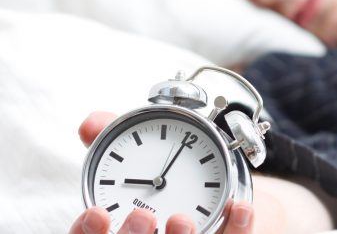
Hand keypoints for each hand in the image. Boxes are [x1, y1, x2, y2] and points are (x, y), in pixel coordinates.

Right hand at [72, 112, 255, 233]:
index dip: (87, 233)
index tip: (97, 212)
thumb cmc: (163, 178)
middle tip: (143, 215)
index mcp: (117, 228)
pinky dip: (237, 226)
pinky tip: (239, 206)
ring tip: (182, 217)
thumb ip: (109, 136)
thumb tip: (90, 124)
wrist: (211, 193)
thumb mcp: (134, 156)